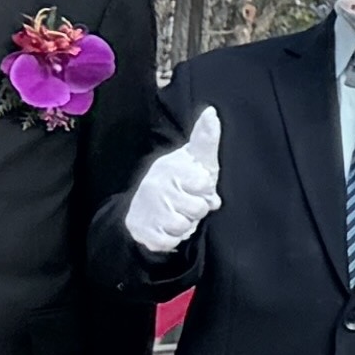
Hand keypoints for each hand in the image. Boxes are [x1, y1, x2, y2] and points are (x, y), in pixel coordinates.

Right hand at [123, 104, 223, 256]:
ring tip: (177, 214)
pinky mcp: (142, 230)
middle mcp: (155, 185)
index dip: (205, 190)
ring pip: (183, 226)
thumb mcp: (195, 159)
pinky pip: (169, 241)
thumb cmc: (179, 181)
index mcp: (170, 167)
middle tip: (186, 202)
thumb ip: (205, 139)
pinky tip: (166, 228)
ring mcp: (147, 208)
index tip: (197, 186)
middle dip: (197, 209)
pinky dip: (173, 239)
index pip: (204, 183)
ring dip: (185, 225)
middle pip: (198, 208)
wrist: (144, 209)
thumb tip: (212, 112)